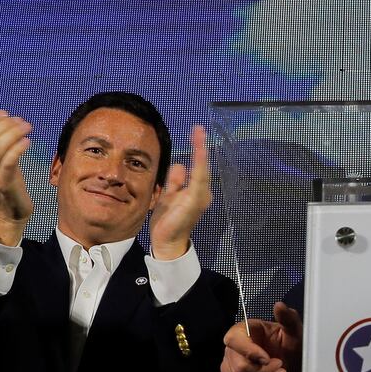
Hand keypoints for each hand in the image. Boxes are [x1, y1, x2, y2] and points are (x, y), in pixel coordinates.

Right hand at [0, 110, 33, 244]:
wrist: (10, 212)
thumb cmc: (9, 183)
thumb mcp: (1, 162)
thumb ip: (0, 145)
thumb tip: (9, 122)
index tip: (6, 113)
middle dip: (5, 126)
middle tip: (22, 121)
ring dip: (13, 134)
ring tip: (28, 128)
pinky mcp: (3, 184)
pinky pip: (8, 162)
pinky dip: (17, 149)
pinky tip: (27, 142)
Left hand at [150, 125, 210, 260]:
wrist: (167, 243)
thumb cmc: (168, 222)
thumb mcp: (169, 196)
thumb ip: (175, 182)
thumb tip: (180, 165)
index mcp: (196, 192)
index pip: (197, 167)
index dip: (197, 150)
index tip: (196, 133)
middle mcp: (202, 193)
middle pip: (203, 166)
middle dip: (201, 146)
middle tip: (199, 128)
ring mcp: (200, 197)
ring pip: (202, 170)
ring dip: (201, 152)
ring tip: (199, 134)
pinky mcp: (195, 201)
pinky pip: (198, 180)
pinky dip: (199, 165)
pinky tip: (198, 153)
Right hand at [220, 302, 302, 371]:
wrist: (291, 363)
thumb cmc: (290, 344)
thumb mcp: (294, 330)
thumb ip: (288, 318)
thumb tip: (279, 305)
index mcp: (243, 330)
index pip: (233, 339)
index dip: (249, 351)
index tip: (267, 358)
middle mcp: (233, 347)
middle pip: (240, 365)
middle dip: (264, 370)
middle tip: (281, 366)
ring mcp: (231, 364)